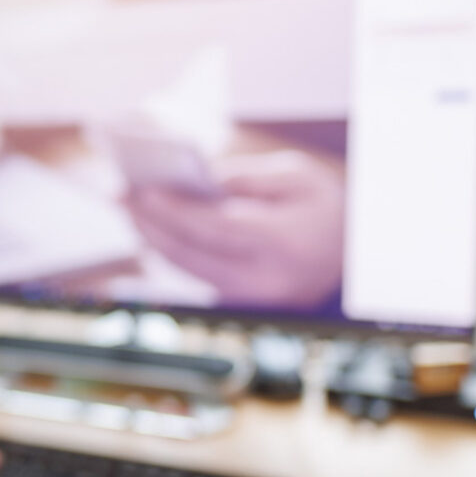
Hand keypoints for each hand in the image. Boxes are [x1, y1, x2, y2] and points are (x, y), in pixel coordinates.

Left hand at [126, 148, 345, 307]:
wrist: (357, 253)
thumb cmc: (326, 205)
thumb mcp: (297, 175)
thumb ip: (245, 178)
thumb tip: (193, 183)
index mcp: (284, 243)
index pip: (216, 228)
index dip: (174, 210)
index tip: (141, 191)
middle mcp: (265, 279)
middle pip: (190, 253)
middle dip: (149, 223)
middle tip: (119, 195)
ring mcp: (252, 297)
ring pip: (186, 268)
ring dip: (150, 238)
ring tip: (125, 207)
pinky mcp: (242, 301)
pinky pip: (194, 274)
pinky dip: (168, 250)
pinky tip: (149, 226)